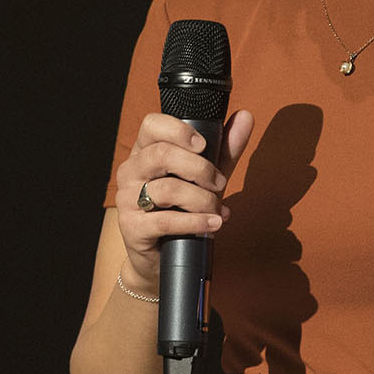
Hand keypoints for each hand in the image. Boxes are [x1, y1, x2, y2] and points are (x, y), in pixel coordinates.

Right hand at [111, 109, 255, 286]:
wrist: (163, 257)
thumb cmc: (183, 209)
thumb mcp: (206, 176)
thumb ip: (224, 148)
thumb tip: (246, 116)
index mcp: (144, 152)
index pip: (151, 125)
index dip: (179, 130)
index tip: (203, 146)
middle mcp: (130, 171)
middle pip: (162, 154)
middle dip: (200, 169)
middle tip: (220, 183)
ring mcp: (127, 200)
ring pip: (167, 189)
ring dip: (202, 200)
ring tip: (218, 210)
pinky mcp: (132, 228)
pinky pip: (166, 220)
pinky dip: (196, 222)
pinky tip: (213, 224)